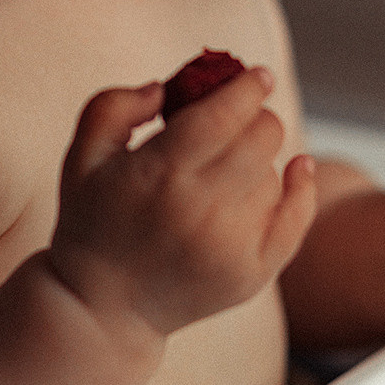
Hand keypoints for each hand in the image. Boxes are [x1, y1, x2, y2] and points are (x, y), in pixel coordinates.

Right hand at [48, 67, 316, 337]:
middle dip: (256, 116)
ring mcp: (230, 248)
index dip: (248, 87)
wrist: (102, 309)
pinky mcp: (251, 276)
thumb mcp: (82, 156)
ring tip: (227, 169)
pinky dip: (302, 189)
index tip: (258, 74)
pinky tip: (298, 169)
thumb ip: (115, 106)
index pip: (224, 114)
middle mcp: (200, 211)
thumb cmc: (91, 221)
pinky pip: (297, 219)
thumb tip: (166, 87)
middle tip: (241, 116)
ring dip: (260, 158)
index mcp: (158, 174)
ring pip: (275, 174)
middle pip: (261, 138)